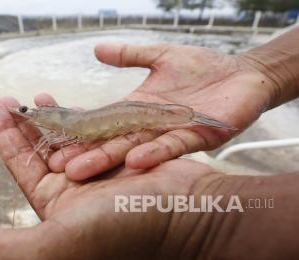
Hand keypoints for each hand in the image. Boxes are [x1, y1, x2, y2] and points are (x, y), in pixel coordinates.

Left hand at [0, 96, 228, 259]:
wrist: (193, 221)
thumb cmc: (123, 239)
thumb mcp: (47, 254)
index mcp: (54, 224)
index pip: (22, 174)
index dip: (6, 141)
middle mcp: (77, 203)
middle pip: (42, 155)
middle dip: (25, 127)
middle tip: (9, 100)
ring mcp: (106, 180)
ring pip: (73, 142)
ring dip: (53, 119)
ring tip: (36, 98)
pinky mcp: (130, 163)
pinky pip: (103, 135)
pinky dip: (88, 118)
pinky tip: (82, 105)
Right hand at [48, 43, 275, 180]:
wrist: (245, 75)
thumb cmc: (204, 67)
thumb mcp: (160, 56)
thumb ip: (130, 55)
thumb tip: (96, 49)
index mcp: (138, 108)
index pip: (102, 120)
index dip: (79, 129)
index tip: (53, 138)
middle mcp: (149, 126)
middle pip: (112, 140)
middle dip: (85, 153)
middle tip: (59, 167)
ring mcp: (170, 134)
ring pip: (134, 149)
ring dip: (109, 160)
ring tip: (82, 171)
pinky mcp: (195, 137)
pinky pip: (170, 146)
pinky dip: (153, 154)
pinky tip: (134, 161)